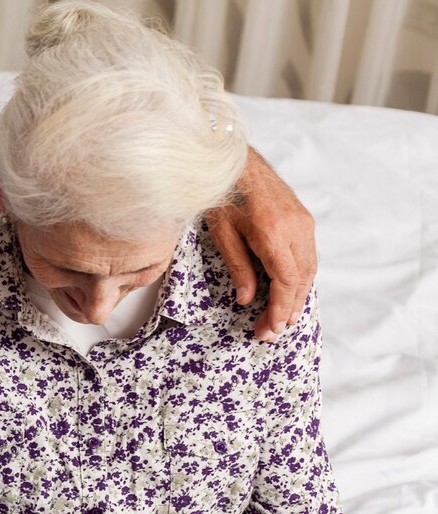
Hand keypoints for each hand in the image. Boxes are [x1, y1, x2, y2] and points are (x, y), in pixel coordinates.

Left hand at [205, 147, 317, 341]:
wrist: (238, 160)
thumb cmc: (223, 194)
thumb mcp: (222, 234)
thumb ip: (238, 267)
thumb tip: (247, 298)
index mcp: (273, 232)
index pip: (285, 281)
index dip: (279, 308)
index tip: (269, 328)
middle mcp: (295, 228)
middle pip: (301, 279)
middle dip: (288, 309)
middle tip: (271, 333)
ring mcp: (303, 222)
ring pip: (309, 269)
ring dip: (297, 297)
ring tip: (282, 320)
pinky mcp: (303, 219)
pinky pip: (307, 256)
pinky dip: (300, 279)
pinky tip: (289, 294)